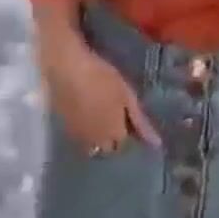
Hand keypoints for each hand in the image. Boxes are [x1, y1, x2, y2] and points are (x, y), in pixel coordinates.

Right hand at [38, 27, 161, 155]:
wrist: (66, 68)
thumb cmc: (102, 78)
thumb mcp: (127, 96)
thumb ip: (140, 122)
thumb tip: (156, 144)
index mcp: (115, 133)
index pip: (123, 146)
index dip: (127, 134)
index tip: (127, 123)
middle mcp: (96, 140)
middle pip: (107, 149)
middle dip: (112, 140)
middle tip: (114, 121)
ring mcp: (78, 135)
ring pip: (90, 145)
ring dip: (96, 138)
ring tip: (98, 119)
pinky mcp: (63, 126)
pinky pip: (77, 136)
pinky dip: (82, 130)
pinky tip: (83, 115)